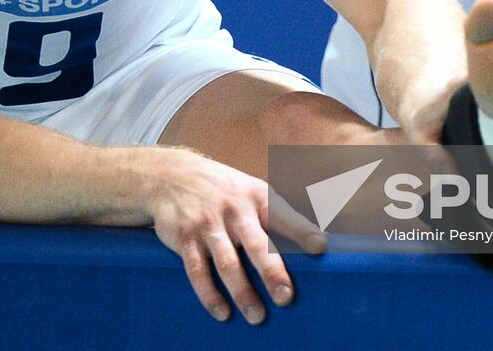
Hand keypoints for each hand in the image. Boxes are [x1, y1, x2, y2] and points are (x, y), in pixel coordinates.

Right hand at [150, 149, 324, 323]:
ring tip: (257, 316)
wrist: (171, 175)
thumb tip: (319, 241)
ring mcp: (208, 224)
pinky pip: (197, 270)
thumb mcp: (253, 190)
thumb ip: (280, 215)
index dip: (302, 231)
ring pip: (227, 263)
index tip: (320, 247)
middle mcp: (234, 209)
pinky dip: (209, 294)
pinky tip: (222, 312)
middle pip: (256, 244)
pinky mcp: (185, 237)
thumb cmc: (226, 190)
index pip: (284, 216)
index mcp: (257, 196)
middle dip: (272, 272)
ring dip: (242, 292)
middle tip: (286, 297)